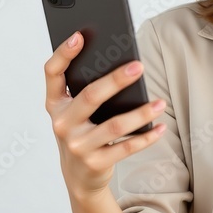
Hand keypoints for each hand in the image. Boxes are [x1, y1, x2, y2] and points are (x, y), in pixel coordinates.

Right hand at [43, 31, 167, 201]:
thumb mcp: (75, 113)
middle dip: (116, 80)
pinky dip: (146, 137)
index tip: (79, 35)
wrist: (78, 177)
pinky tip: (160, 127)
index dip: (63, 53)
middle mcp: (63, 124)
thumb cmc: (81, 132)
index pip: (52, 73)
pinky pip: (126, 148)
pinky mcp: (95, 163)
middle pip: (91, 96)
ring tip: (160, 102)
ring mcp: (78, 145)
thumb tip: (122, 65)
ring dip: (141, 113)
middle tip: (139, 66)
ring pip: (114, 125)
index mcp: (56, 104)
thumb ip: (87, 91)